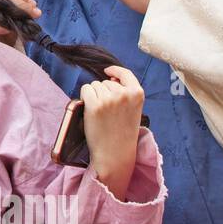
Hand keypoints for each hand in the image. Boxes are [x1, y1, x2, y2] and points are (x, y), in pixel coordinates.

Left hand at [81, 65, 145, 197]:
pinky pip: (86, 90)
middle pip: (106, 82)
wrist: (115, 152)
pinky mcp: (95, 104)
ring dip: (94, 96)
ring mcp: (109, 99)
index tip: (108, 71)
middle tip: (108, 112)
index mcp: (137, 94)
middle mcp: (124, 94)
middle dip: (104, 92)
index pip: (126, 73)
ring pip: (95, 86)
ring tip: (101, 114)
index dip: (115, 71)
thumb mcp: (132, 109)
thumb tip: (109, 76)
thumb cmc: (122, 132)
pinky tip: (91, 111)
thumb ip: (125, 93)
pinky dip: (85, 98)